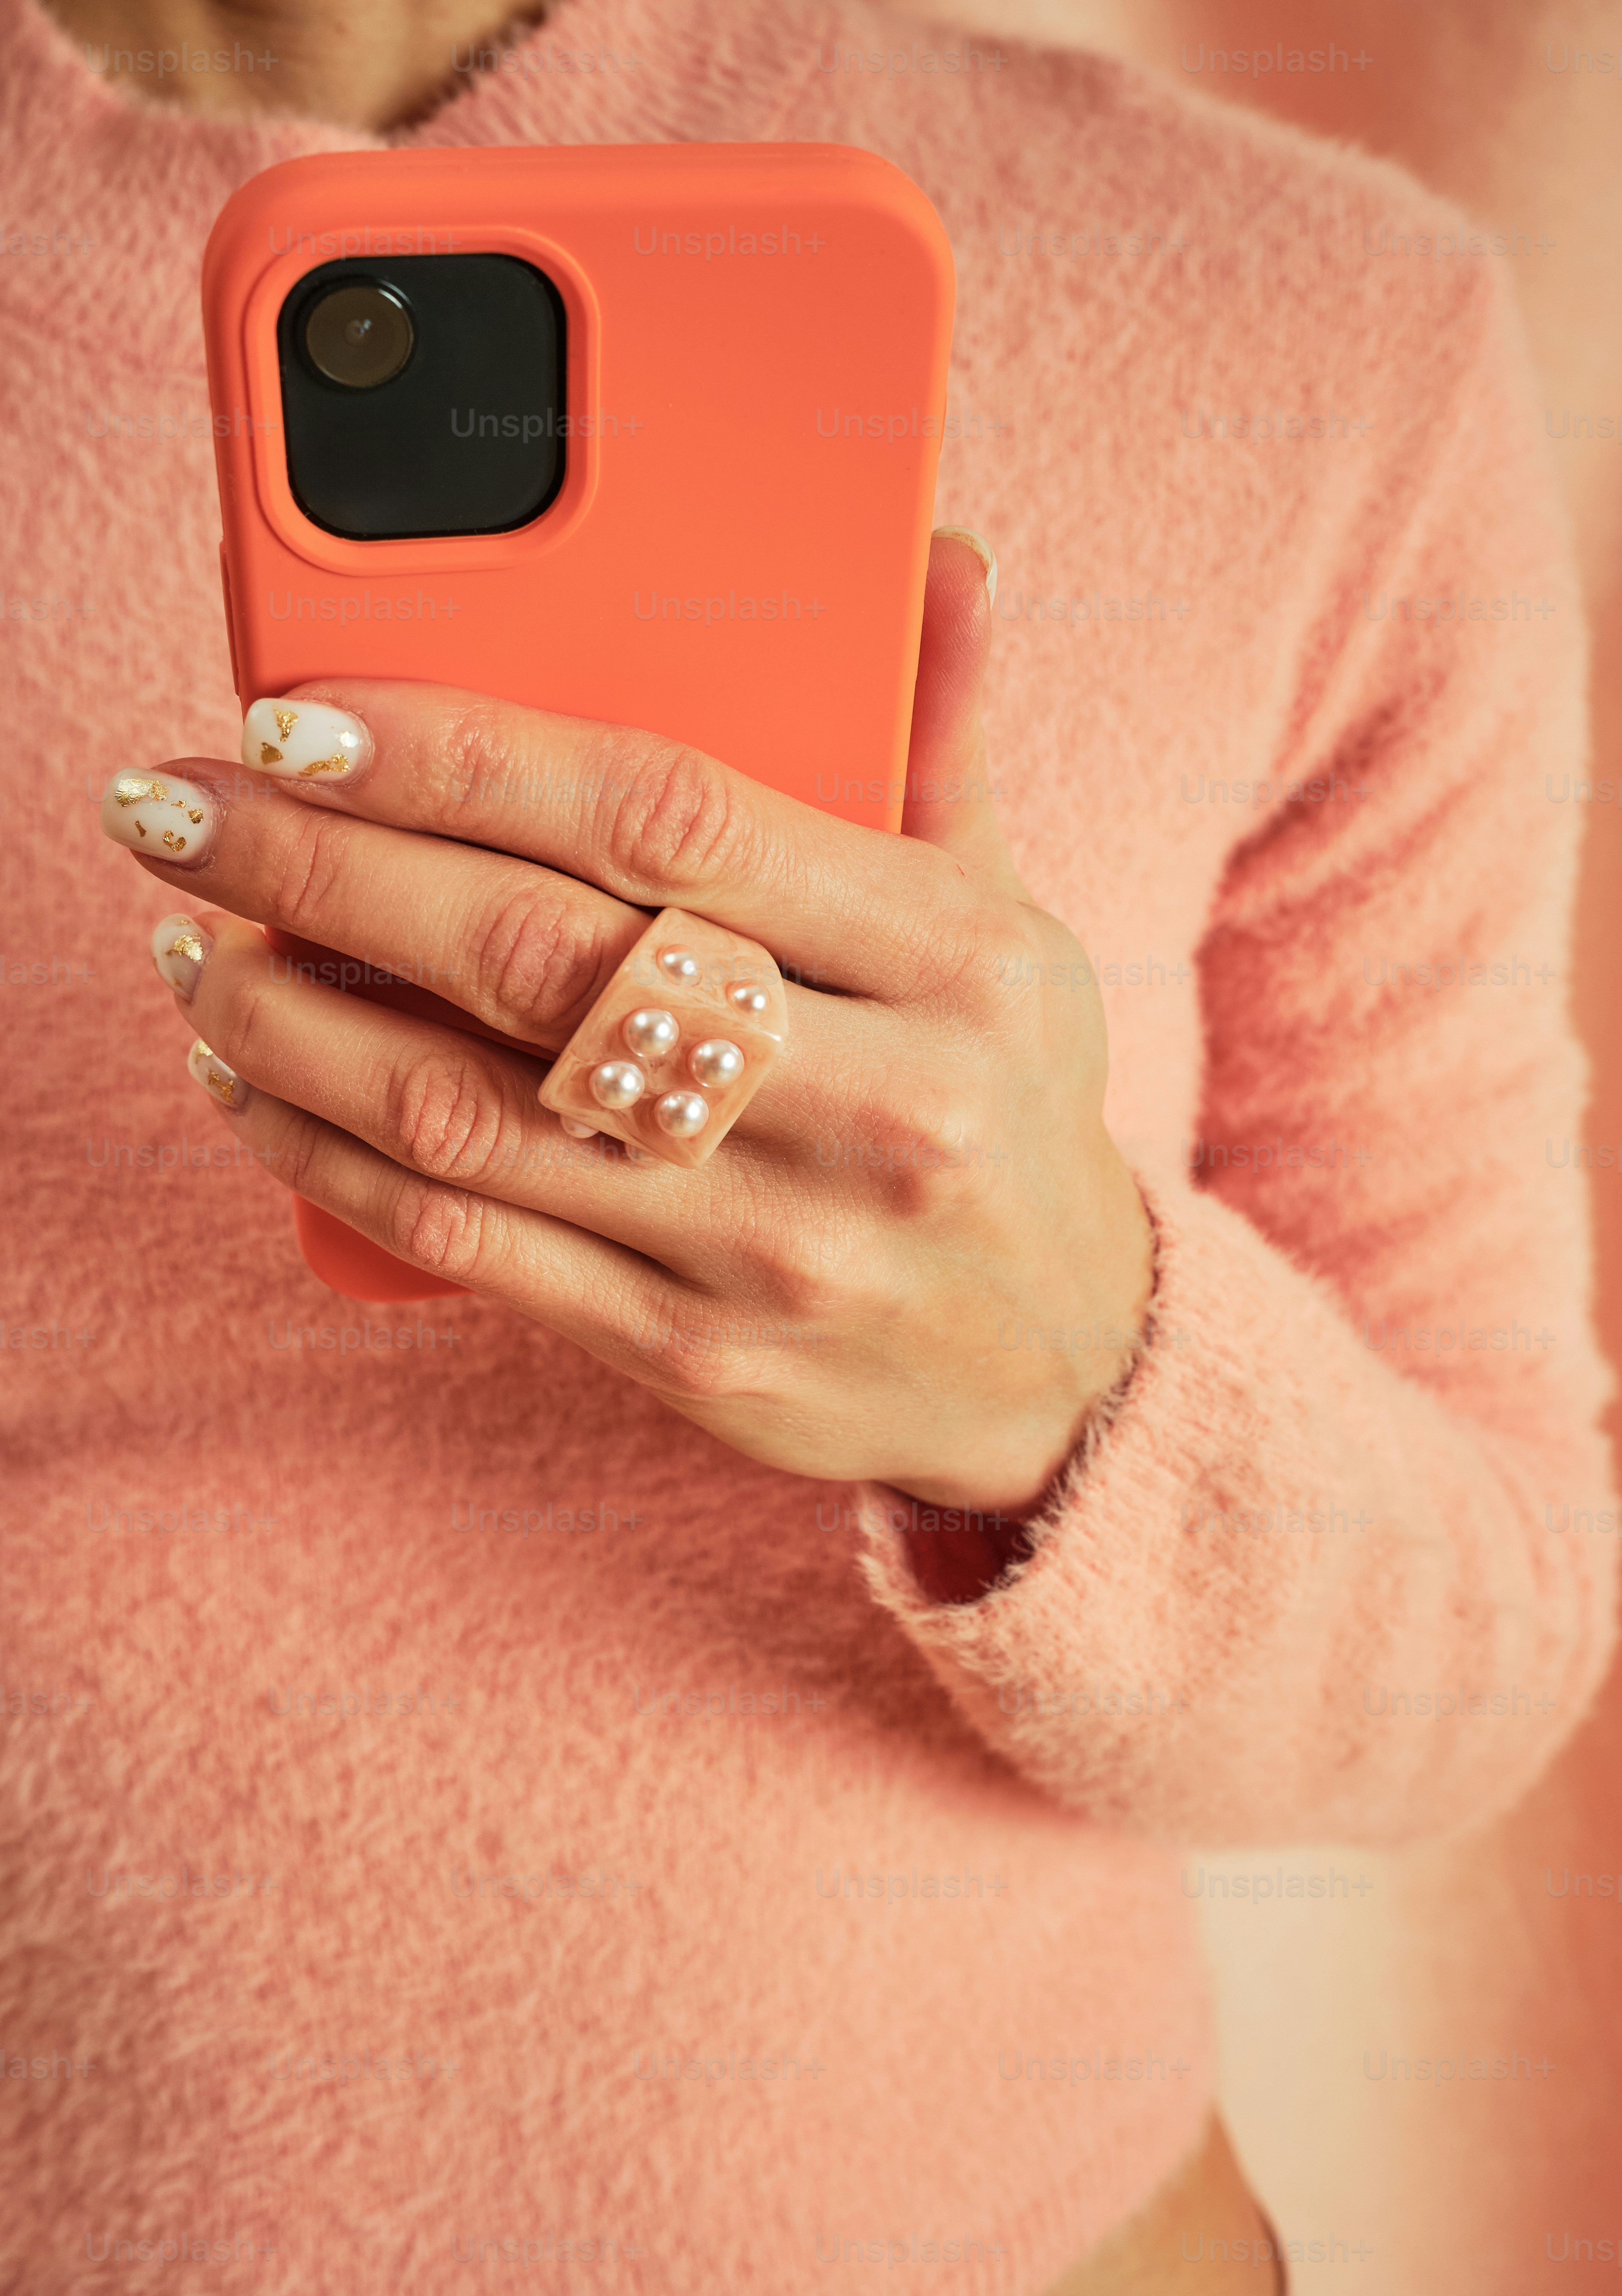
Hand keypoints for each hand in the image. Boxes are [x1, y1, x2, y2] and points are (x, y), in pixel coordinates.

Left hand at [110, 533, 1152, 1516]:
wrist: (1070, 1364)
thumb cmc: (1006, 1109)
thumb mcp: (1011, 926)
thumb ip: (942, 744)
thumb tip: (941, 559)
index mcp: (953, 962)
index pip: (664, 815)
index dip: (457, 754)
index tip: (302, 716)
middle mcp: (875, 1105)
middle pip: (535, 952)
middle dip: (315, 866)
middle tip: (176, 811)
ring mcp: (777, 1248)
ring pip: (468, 1108)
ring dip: (286, 1015)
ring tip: (188, 945)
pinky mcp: (701, 1359)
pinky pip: (471, 1243)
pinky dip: (328, 1156)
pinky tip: (251, 1085)